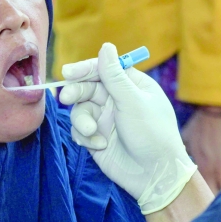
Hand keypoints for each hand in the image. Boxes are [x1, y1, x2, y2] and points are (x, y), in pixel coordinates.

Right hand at [59, 43, 197, 214]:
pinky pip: (79, 131)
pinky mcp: (97, 138)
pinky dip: (85, 137)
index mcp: (132, 86)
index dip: (84, 69)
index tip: (68, 73)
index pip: (103, 69)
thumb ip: (115, 76)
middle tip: (65, 98)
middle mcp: (117, 100)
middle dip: (75, 93)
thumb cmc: (152, 134)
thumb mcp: (133, 102)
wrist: (155, 175)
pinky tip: (99, 146)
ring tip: (91, 134)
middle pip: (86, 88)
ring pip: (80, 110)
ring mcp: (106, 119)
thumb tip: (105, 45)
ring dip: (82, 121)